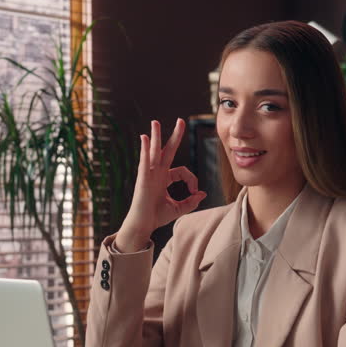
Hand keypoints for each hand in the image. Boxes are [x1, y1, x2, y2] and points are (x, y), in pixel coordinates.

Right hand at [115, 119, 205, 251]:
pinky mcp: (143, 179)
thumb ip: (191, 202)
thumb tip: (202, 194)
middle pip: (167, 150)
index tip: (194, 192)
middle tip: (181, 121)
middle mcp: (156, 173)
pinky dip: (144, 149)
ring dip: (156, 136)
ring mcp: (149, 174)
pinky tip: (145, 138)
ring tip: (156, 122)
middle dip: (174, 136)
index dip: (192, 179)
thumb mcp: (178, 209)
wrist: (143, 225)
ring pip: (154, 152)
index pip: (182, 171)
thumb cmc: (156, 217)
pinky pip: (144, 161)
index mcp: (164, 178)